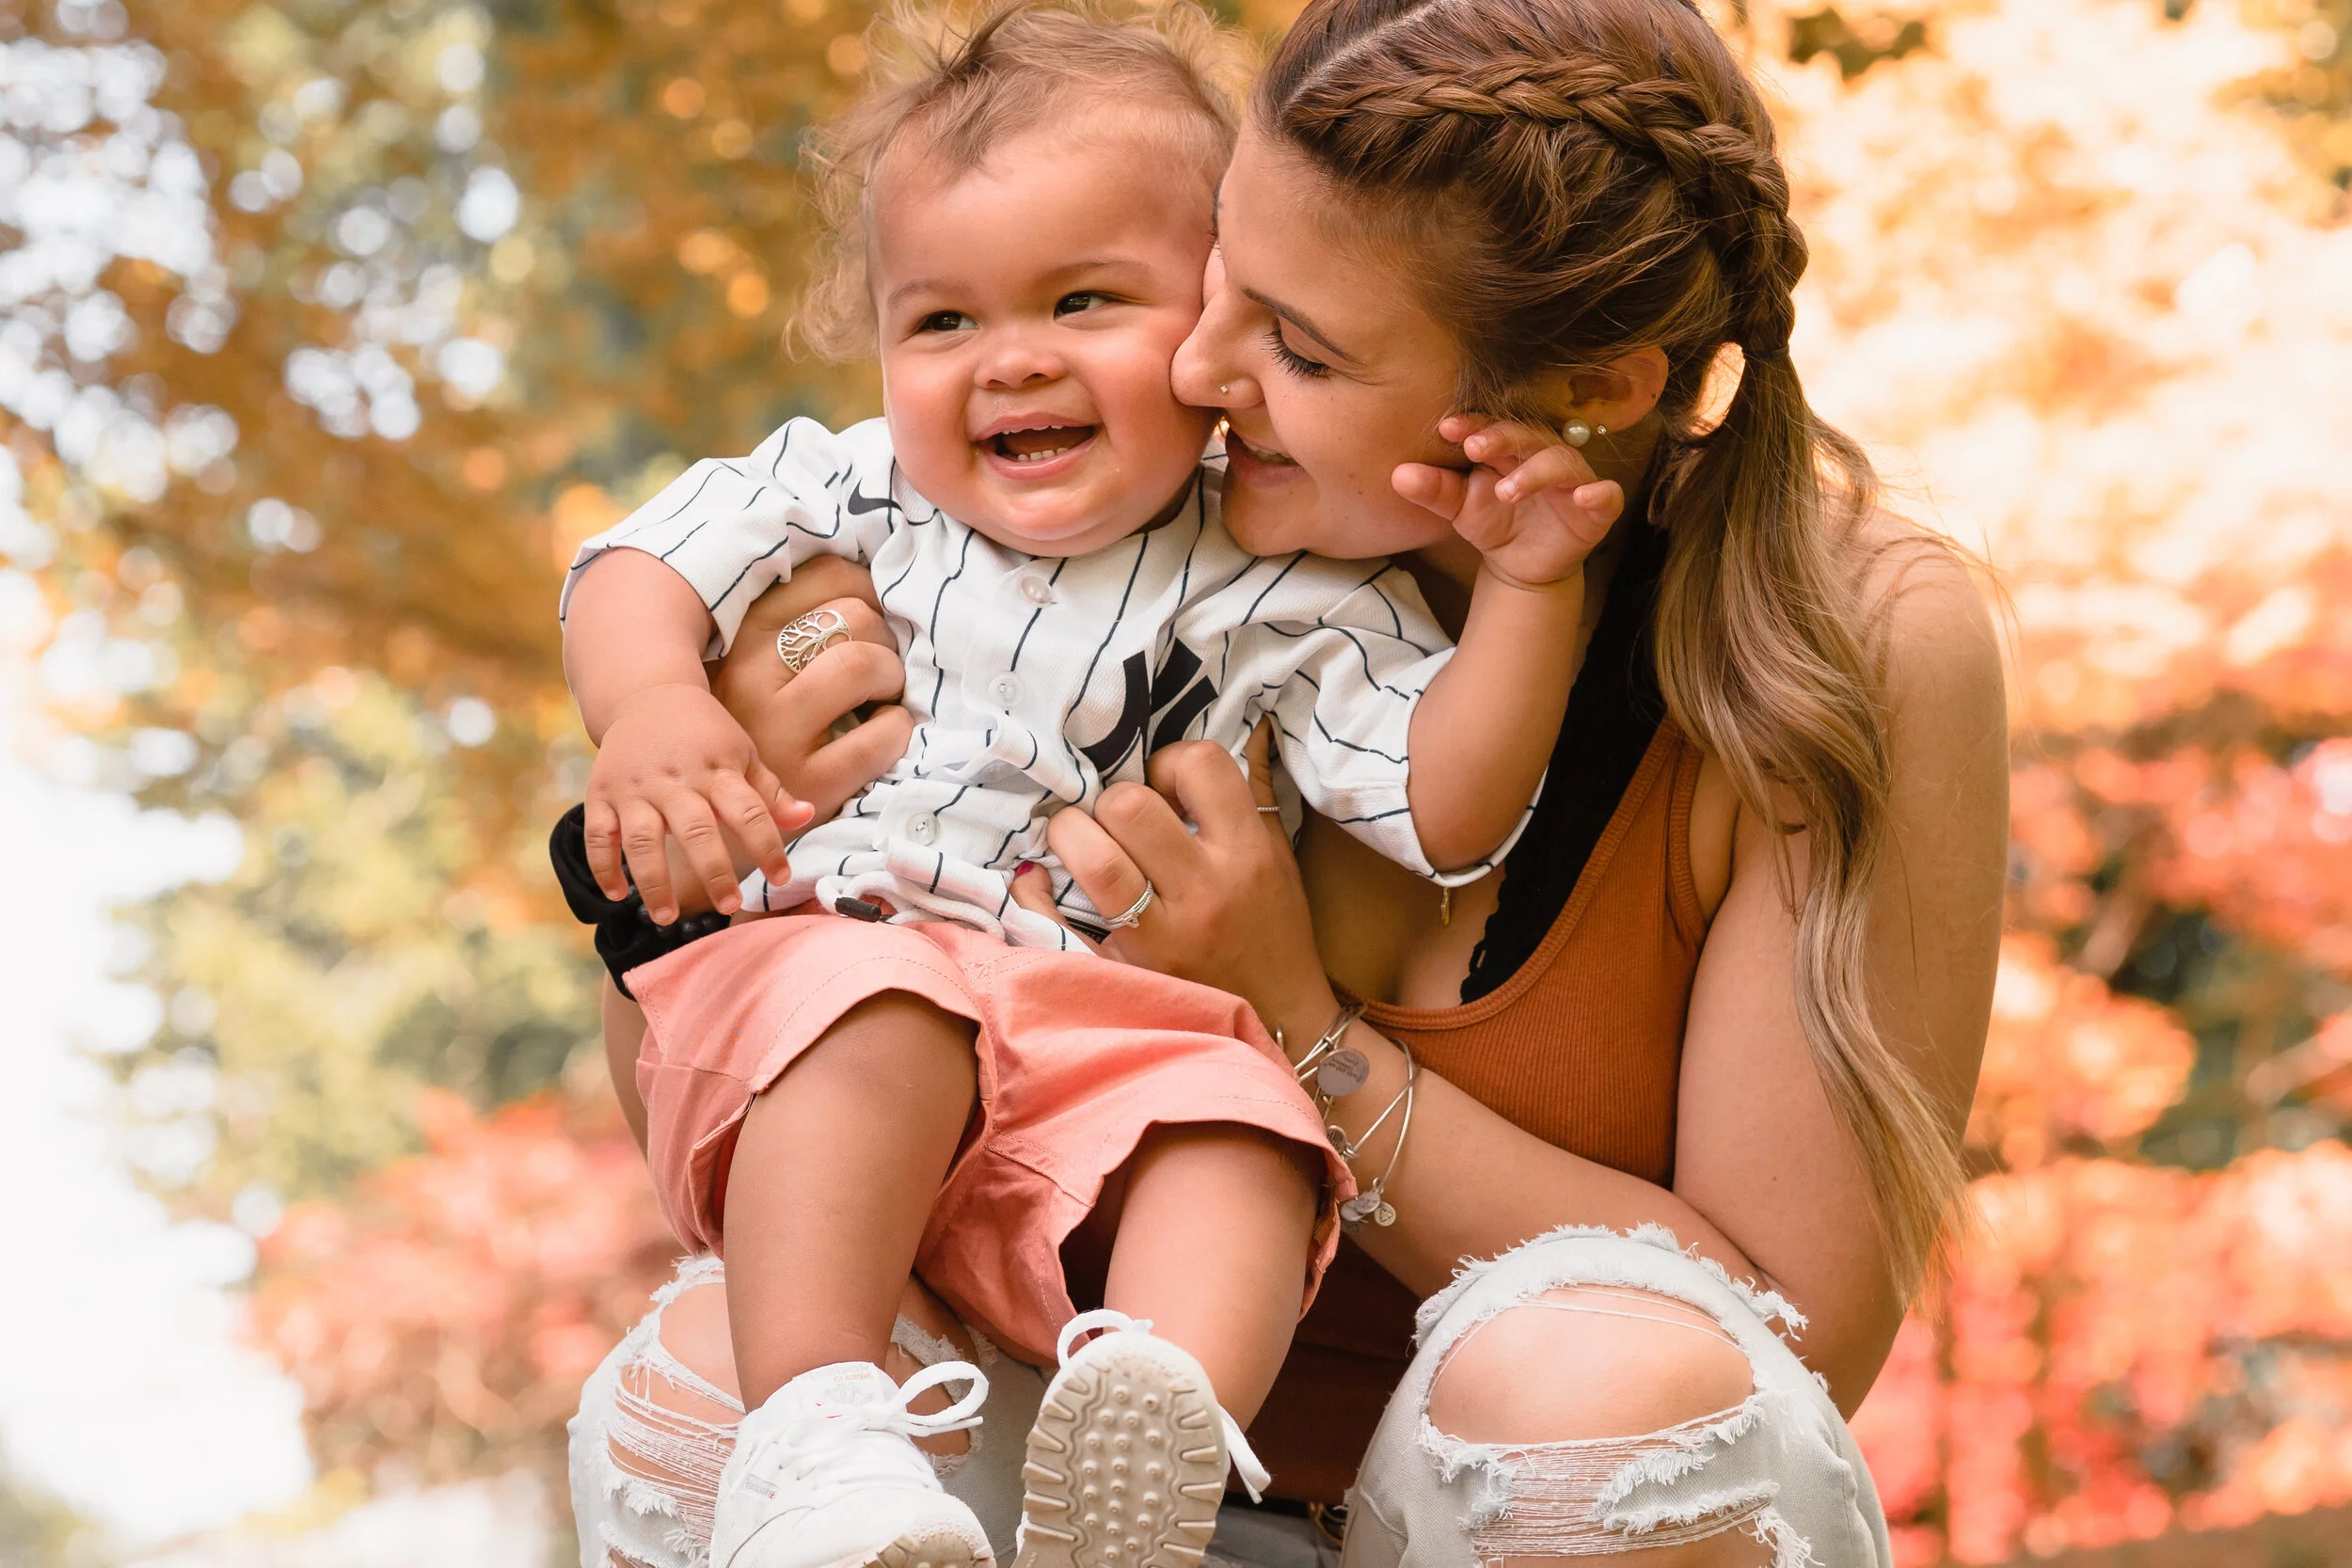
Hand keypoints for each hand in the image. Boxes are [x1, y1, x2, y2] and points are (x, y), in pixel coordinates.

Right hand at [583, 684, 809, 923]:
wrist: (646, 695)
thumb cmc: (705, 734)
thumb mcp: (742, 753)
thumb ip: (770, 792)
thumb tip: (805, 816)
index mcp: (717, 771)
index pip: (748, 812)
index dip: (766, 846)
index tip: (781, 878)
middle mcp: (675, 781)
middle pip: (696, 831)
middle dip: (714, 872)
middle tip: (730, 906)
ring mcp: (634, 789)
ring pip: (641, 840)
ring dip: (653, 882)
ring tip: (667, 917)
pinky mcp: (601, 795)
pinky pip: (597, 836)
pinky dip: (603, 868)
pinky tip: (618, 895)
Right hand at [718, 562, 912, 823]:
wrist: (709, 823)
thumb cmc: (746, 733)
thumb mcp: (752, 669)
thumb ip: (794, 627)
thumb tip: (873, 588)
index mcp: (742, 636)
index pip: (824, 576)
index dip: (870, 589)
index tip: (878, 613)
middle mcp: (752, 675)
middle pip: (852, 616)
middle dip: (885, 638)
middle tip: (882, 665)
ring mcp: (778, 730)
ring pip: (861, 665)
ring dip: (892, 676)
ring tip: (885, 695)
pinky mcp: (809, 782)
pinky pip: (878, 736)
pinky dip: (897, 730)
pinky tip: (885, 733)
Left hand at [1009, 723, 1339, 1049]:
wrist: (1285, 1023)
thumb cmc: (1276, 933)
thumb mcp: (1278, 859)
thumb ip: (1255, 796)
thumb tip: (1247, 729)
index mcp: (1247, 854)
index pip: (1202, 766)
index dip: (1170, 763)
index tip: (1164, 786)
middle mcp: (1206, 891)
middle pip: (1131, 806)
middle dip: (1111, 798)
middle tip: (1114, 817)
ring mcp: (1165, 936)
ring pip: (1096, 861)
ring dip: (1070, 834)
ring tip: (1075, 837)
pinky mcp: (1129, 972)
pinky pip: (1061, 927)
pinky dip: (1033, 895)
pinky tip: (1036, 878)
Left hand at [1392, 414, 1622, 588]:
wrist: (1521, 565)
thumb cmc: (1493, 522)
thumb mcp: (1459, 509)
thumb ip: (1434, 491)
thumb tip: (1397, 475)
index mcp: (1509, 449)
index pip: (1492, 427)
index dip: (1474, 424)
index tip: (1446, 428)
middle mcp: (1543, 455)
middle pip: (1527, 436)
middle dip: (1502, 438)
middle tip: (1474, 448)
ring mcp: (1573, 480)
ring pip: (1561, 462)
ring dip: (1536, 471)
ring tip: (1506, 489)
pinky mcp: (1597, 508)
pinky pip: (1606, 495)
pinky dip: (1599, 494)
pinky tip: (1586, 497)